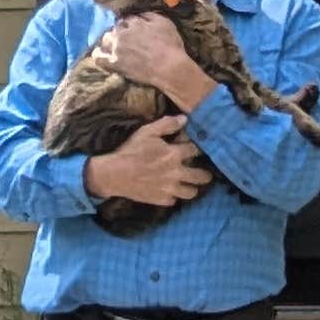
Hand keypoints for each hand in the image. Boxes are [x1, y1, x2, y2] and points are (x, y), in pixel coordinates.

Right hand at [84, 113, 212, 210]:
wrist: (114, 174)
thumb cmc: (130, 151)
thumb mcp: (147, 132)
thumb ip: (167, 125)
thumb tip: (184, 119)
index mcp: (174, 155)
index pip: (195, 151)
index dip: (196, 149)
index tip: (194, 149)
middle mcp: (176, 173)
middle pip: (201, 176)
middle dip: (205, 175)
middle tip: (205, 174)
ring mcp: (170, 189)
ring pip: (191, 193)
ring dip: (192, 188)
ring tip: (190, 185)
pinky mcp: (161, 200)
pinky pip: (174, 200)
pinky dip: (173, 196)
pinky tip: (169, 191)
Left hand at [105, 10, 212, 108]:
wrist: (169, 68)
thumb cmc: (171, 46)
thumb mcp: (165, 23)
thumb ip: (150, 15)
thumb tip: (140, 14)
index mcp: (134, 23)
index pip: (127, 19)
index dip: (130, 23)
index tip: (133, 28)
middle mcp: (123, 34)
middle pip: (115, 28)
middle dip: (120, 31)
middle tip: (127, 38)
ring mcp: (117, 49)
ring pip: (105, 39)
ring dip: (109, 40)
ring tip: (114, 45)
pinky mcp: (114, 64)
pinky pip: (98, 58)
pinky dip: (98, 55)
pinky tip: (100, 55)